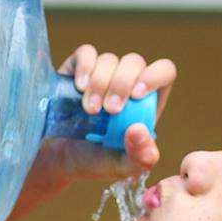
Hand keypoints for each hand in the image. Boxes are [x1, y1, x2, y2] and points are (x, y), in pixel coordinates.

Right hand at [15, 46, 176, 211]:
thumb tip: (139, 130)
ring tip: (89, 110)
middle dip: (120, 84)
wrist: (58, 157)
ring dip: (99, 84)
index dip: (154, 76)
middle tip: (108, 110)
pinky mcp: (79, 68)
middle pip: (134, 62)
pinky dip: (84, 67)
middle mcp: (127, 83)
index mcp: (146, 103)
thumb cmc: (94, 160)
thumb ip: (140, 156)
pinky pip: (86, 53)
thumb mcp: (121, 167)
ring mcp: (103, 73)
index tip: (136, 95)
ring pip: (109, 59)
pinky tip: (79, 88)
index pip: (164, 72)